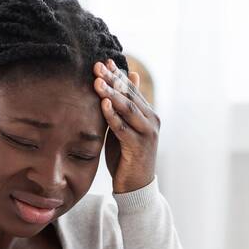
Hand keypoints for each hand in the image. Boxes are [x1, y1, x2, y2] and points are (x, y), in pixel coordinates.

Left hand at [93, 58, 158, 194]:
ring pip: (128, 108)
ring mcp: (147, 133)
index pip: (131, 89)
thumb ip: (121, 109)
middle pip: (129, 94)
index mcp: (147, 114)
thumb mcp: (124, 129)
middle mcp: (151, 120)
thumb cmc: (126, 157)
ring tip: (97, 81)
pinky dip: (113, 115)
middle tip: (97, 66)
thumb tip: (120, 82)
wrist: (136, 186)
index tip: (103, 61)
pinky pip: (123, 128)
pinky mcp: (139, 147)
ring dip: (111, 93)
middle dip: (112, 79)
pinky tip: (103, 104)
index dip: (117, 75)